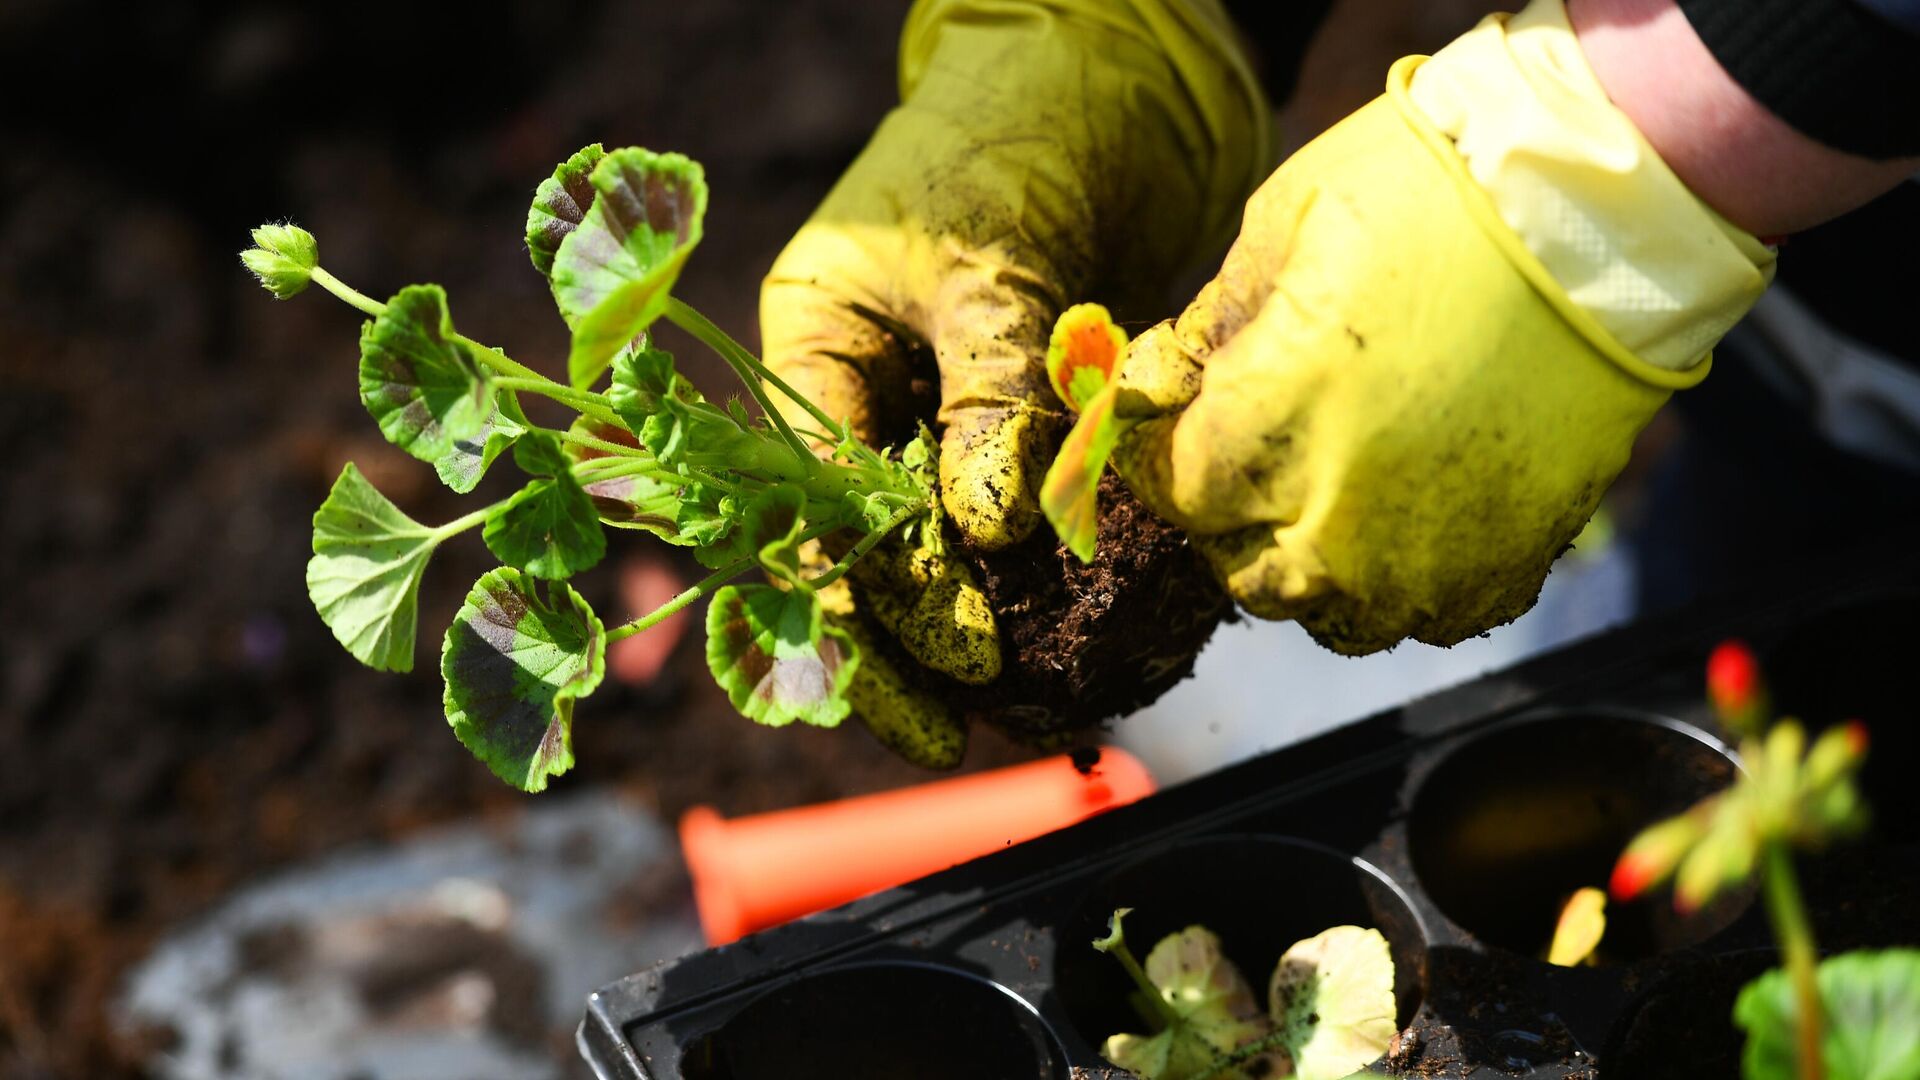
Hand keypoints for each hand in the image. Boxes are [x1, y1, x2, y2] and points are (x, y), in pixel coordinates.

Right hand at [760, 0, 1268, 752]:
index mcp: (810, 350)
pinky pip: (1020, 518)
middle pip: (861, 554)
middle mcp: (862, 396)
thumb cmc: (1018, 132)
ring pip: (938, 551)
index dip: (876, 598)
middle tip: (992, 716)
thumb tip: (980, 535)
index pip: (817, 505)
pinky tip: (1088, 633)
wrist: (1108, 73)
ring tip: (1044, 706)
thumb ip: (985, 397)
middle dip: (914, 645)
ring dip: (982, 627)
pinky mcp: (1018, 422)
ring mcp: (939, 413)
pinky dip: (1049, 575)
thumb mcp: (989, 262)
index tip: (960, 664)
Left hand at [1112, 0, 1778, 654]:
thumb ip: (1204, 332)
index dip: (1160, 454)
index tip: (1168, 427)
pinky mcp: (1507, 563)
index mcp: (1260, 430)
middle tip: (1250, 461)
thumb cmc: (1427, 196)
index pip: (1169, 490)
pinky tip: (1412, 521)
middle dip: (1232, 519)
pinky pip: (1433, 618)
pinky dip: (1409, 584)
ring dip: (1316, 568)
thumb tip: (1155, 387)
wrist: (1598, 207)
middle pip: (1241, 572)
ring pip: (1333, 617)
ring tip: (1331, 500)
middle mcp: (1332, 520)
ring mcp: (1425, 559)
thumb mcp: (1279, 230)